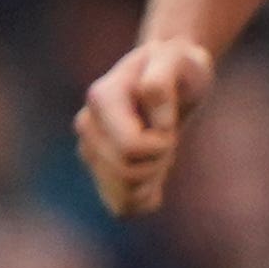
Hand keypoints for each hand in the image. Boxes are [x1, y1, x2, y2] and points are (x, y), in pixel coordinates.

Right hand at [74, 38, 215, 216]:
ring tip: (160, 153)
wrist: (170, 75)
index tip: (170, 124)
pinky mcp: (100, 169)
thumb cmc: (178, 66)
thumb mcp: (181, 60)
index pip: (131, 148)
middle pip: (127, 173)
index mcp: (101, 98)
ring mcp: (89, 149)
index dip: (162, 143)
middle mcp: (87, 125)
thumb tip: (154, 121)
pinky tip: (155, 182)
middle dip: (159, 161)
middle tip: (169, 138)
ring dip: (152, 179)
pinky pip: (121, 207)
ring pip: (123, 194)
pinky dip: (144, 200)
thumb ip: (162, 81)